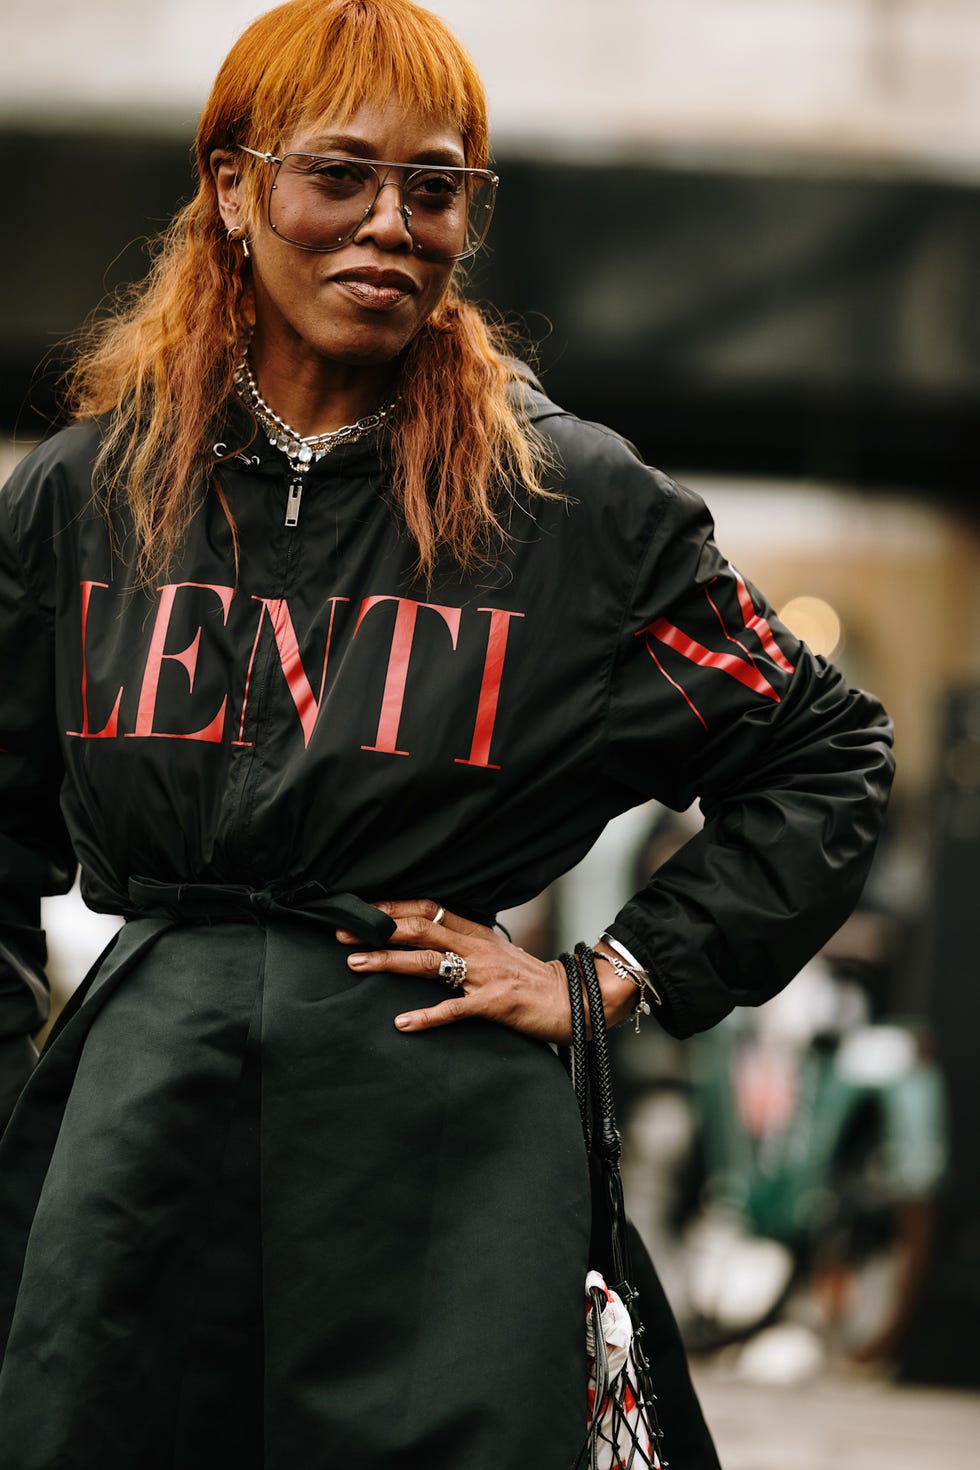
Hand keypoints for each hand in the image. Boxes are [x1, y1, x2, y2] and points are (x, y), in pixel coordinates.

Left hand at [335, 900, 635, 1043]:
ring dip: (388, 962)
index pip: (427, 908)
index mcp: (475, 932)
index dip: (390, 907)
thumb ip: (462, 943)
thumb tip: (426, 938)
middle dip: (377, 929)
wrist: (575, 999)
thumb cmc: (529, 980)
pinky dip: (427, 1015)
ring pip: (428, 961)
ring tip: (355, 964)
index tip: (356, 908)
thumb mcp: (494, 952)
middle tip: (340, 933)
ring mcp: (484, 974)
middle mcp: (477, 947)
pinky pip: (455, 1009)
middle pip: (419, 927)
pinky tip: (402, 1023)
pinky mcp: (494, 1004)